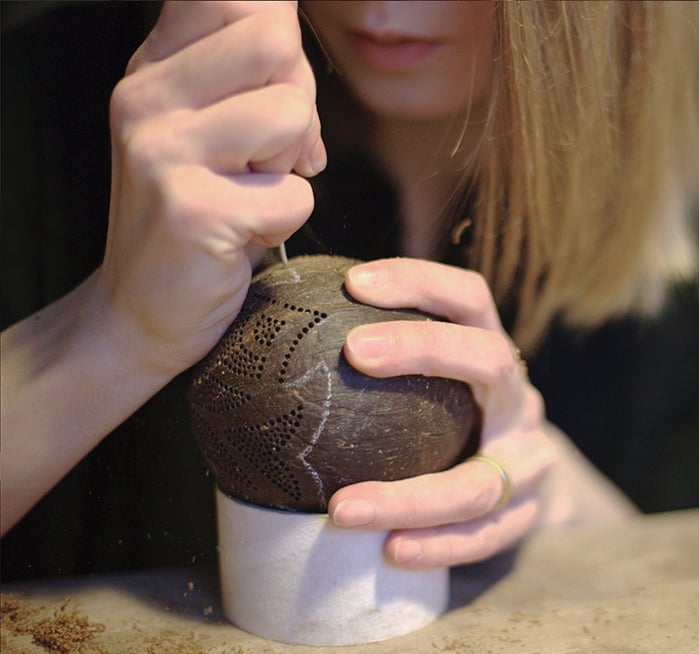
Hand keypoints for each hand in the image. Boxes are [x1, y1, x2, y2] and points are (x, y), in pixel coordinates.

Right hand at [93, 1, 323, 377]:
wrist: (141, 309)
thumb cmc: (199, 213)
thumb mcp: (216, 129)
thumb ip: (257, 78)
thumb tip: (298, 39)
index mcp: (154, 67)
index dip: (281, 44)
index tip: (268, 90)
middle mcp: (146, 97)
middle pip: (274, 42)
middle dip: (297, 104)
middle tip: (264, 157)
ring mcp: (163, 151)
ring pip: (292, 113)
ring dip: (291, 166)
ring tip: (249, 194)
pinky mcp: (193, 210)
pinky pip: (297, 195)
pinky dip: (286, 221)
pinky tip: (244, 235)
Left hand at [328, 258, 556, 568]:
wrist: (529, 482)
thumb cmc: (456, 422)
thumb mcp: (439, 382)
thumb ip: (386, 361)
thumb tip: (281, 334)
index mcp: (495, 354)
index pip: (469, 299)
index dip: (420, 282)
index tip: (354, 283)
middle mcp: (520, 400)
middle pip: (489, 360)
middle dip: (423, 348)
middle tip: (351, 353)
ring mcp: (532, 460)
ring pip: (481, 480)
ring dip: (410, 497)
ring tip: (342, 509)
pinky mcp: (527, 516)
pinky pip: (485, 536)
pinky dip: (437, 545)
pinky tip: (389, 551)